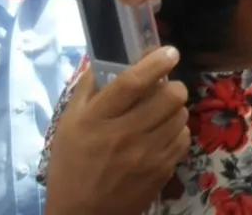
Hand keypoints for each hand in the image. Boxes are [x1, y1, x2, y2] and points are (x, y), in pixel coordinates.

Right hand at [44, 48, 188, 214]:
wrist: (83, 214)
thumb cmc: (72, 164)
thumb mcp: (68, 125)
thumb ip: (88, 90)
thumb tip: (107, 58)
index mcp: (97, 120)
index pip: (132, 82)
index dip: (155, 62)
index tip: (169, 51)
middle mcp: (125, 134)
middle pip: (169, 96)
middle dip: (172, 85)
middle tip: (164, 87)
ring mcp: (147, 154)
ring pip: (181, 114)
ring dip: (175, 108)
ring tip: (161, 112)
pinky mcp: (163, 170)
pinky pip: (184, 138)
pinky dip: (177, 131)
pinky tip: (163, 134)